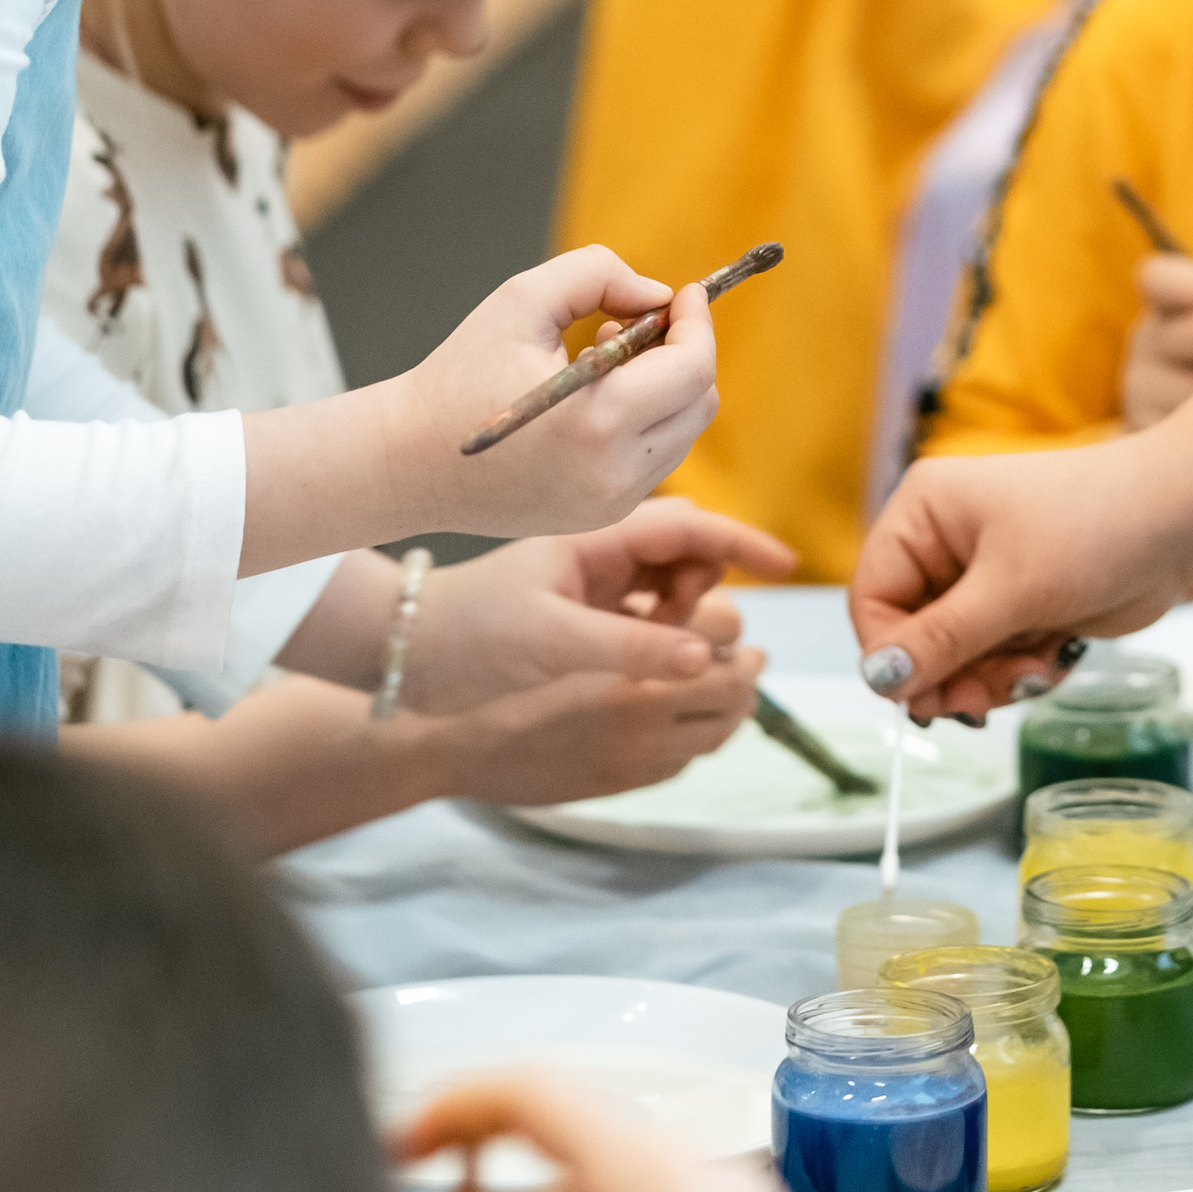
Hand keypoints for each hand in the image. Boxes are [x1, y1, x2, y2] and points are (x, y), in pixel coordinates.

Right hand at [399, 253, 720, 540]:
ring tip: (603, 354)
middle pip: (700, 403)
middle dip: (685, 352)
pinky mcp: (601, 516)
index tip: (687, 293)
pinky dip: (646, 420)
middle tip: (638, 320)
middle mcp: (615, 473)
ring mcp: (611, 503)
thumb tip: (659, 298)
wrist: (405, 464)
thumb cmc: (457, 375)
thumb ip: (599, 275)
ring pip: (682, 432)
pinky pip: (654, 459)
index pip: (693, 369)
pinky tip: (596, 395)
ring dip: (666, 386)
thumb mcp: (520, 301)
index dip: (698, 323)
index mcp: (598, 421)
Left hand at [402, 502, 796, 713]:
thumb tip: (702, 657)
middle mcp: (600, 553)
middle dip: (703, 588)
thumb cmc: (468, 634)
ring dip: (682, 617)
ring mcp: (593, 584)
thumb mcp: (551, 642)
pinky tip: (650, 664)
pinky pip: (647, 618)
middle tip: (675, 632)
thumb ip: (630, 648)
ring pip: (670, 588)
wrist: (405, 652)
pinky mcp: (585, 616)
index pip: (686, 527)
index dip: (741, 543)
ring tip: (652, 652)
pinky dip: (662, 636)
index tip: (786, 565)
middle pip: (686, 553)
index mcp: (595, 537)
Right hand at [431, 646, 767, 805]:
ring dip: (728, 709)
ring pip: (717, 733)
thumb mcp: (568, 619)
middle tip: (743, 657)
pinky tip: (679, 719)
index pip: (725, 643)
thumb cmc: (498, 662)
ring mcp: (634, 759)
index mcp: (632, 669)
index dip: (733, 631)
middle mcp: (642, 719)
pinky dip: (694, 738)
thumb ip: (635, 614)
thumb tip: (694, 604)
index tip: (728, 626)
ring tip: (721, 688)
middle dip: (744, 671)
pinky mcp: (620, 786)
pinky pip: (682, 761)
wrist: (446, 738)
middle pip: (736, 693)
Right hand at [850, 439, 1192, 718]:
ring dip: (991, 678)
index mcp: (926, 513)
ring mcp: (986, 576)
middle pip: (912, 636)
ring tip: (1035, 669)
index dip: (891, 655)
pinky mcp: (1022, 604)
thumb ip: (940, 640)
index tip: (923, 698)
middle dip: (952, 674)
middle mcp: (947, 542)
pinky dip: (1021, 669)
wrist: (1184, 519)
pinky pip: (995, 658)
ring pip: (956, 657)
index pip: (873, 597)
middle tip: (983, 702)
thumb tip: (877, 679)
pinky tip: (1056, 654)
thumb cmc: (1096, 526)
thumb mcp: (1010, 590)